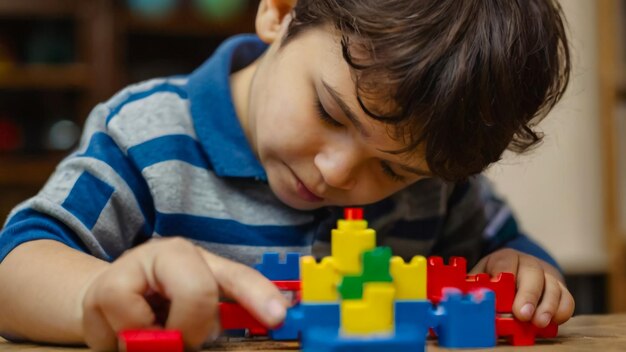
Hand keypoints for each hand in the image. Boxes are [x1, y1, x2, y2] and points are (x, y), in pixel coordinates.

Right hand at [81, 237, 287, 350]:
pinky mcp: (99, 292)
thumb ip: (215, 318)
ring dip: (149, 341)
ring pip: (147, 322)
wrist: (105, 293)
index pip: (236, 276)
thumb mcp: (194, 306)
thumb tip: (253, 326)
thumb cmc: (161, 302)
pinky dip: (121, 346)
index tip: (278, 316)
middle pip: (197, 292)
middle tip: (181, 338)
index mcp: (200, 260)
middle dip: (191, 328)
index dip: (258, 294)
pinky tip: (122, 331)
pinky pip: (116, 336)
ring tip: (146, 329)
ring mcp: (130, 268)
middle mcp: (168, 254)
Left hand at [469, 248, 574, 327]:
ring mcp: (547, 275)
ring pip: (553, 286)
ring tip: (539, 323)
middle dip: (528, 295)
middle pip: (532, 274)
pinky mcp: (560, 289)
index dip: (505, 277)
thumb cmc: (496, 277)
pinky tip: (553, 321)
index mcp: (505, 257)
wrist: (519, 269)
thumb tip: (458, 297)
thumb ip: (472, 286)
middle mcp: (528, 263)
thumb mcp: (481, 276)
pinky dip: (563, 310)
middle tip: (523, 314)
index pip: (505, 263)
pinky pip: (567, 298)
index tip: (502, 294)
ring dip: (548, 305)